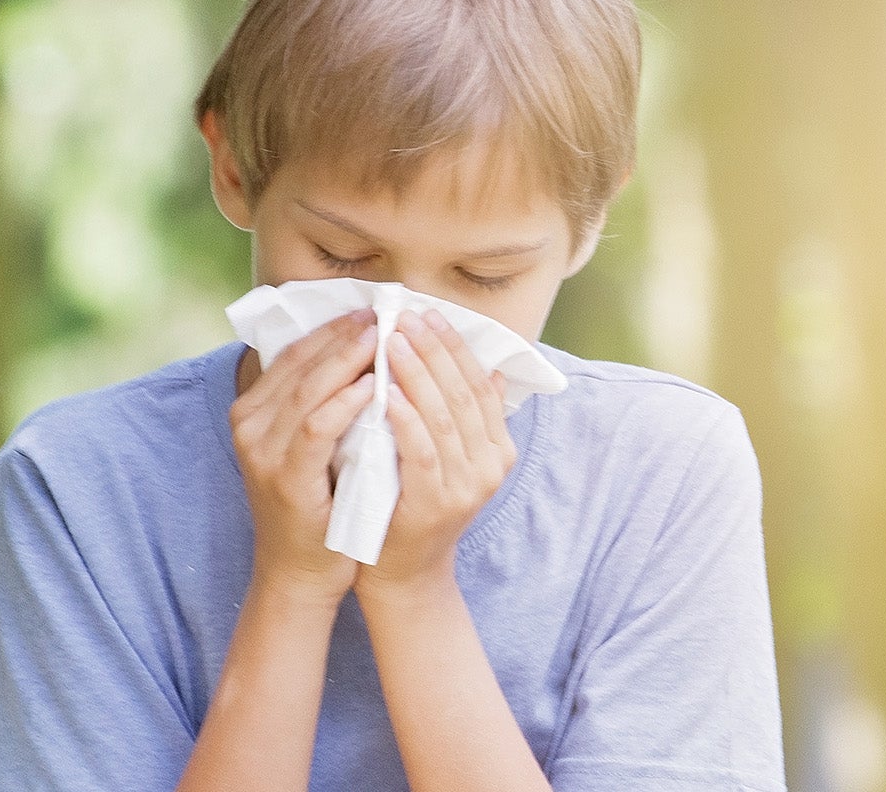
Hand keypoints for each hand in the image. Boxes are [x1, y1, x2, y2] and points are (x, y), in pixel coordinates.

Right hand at [228, 308, 376, 605]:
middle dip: (344, 335)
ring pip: (307, 388)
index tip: (373, 309)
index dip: (333, 329)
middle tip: (384, 312)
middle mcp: (249, 423)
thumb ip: (325, 402)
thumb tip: (365, 351)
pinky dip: (346, 403)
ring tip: (385, 337)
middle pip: (301, 363)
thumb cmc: (317, 504)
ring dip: (348, 359)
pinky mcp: (282, 476)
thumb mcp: (315, 445)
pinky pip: (315, 427)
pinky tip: (375, 387)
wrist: (300, 570)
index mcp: (253, 410)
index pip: (295, 354)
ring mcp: (261, 450)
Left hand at [356, 309, 514, 599]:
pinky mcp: (436, 504)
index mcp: (498, 448)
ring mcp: (467, 486)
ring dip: (416, 374)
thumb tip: (490, 369)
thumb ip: (466, 416)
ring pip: (444, 417)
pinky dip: (407, 419)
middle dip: (433, 350)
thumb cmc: (415, 504)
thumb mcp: (447, 456)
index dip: (454, 346)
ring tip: (390, 341)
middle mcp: (490, 465)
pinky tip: (387, 394)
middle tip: (404, 316)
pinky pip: (422, 452)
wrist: (404, 572)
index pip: (478, 383)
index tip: (427, 314)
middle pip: (463, 393)